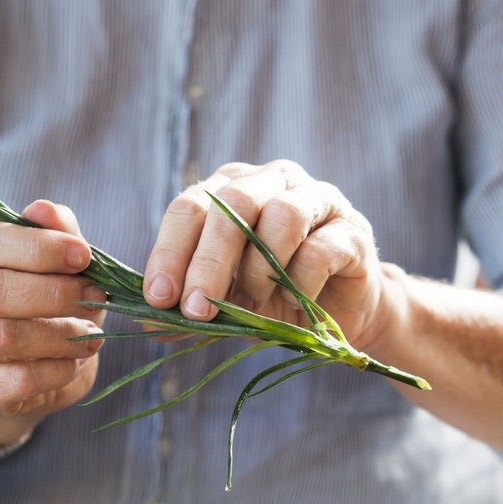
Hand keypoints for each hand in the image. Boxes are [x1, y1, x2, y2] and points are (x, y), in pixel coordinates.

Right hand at [0, 199, 105, 447]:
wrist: (9, 367)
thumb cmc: (34, 299)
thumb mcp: (49, 259)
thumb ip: (53, 230)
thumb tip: (45, 210)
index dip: (36, 247)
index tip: (83, 255)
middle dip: (51, 292)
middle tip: (94, 296)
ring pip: (1, 337)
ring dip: (59, 334)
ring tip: (92, 334)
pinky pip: (15, 380)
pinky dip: (55, 370)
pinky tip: (75, 361)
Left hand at [142, 160, 388, 348]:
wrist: (336, 314)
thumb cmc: (271, 297)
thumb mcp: (222, 303)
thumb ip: (188, 306)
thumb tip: (149, 322)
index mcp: (230, 189)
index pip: (190, 206)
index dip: (169, 251)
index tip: (159, 297)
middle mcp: (272, 181)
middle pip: (234, 204)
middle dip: (208, 261)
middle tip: (196, 311)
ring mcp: (317, 198)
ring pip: (283, 216)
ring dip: (259, 270)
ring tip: (252, 304)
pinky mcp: (353, 229)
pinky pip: (321, 250)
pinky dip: (300, 285)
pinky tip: (295, 305)